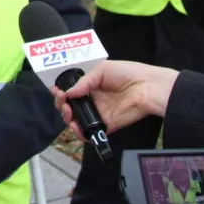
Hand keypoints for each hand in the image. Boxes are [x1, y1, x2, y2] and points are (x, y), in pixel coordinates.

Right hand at [51, 61, 178, 137]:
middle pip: (70, 107)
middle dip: (61, 104)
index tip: (56, 90)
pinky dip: (80, 133)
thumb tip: (68, 93)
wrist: (146, 87)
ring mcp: (98, 114)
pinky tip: (75, 125)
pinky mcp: (106, 126)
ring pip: (77, 121)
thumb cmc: (125, 73)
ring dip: (67, 118)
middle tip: (62, 101)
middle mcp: (92, 101)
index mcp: (90, 86)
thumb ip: (84, 82)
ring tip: (68, 111)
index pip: (70, 91)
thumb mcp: (101, 70)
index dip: (61, 91)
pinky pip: (89, 133)